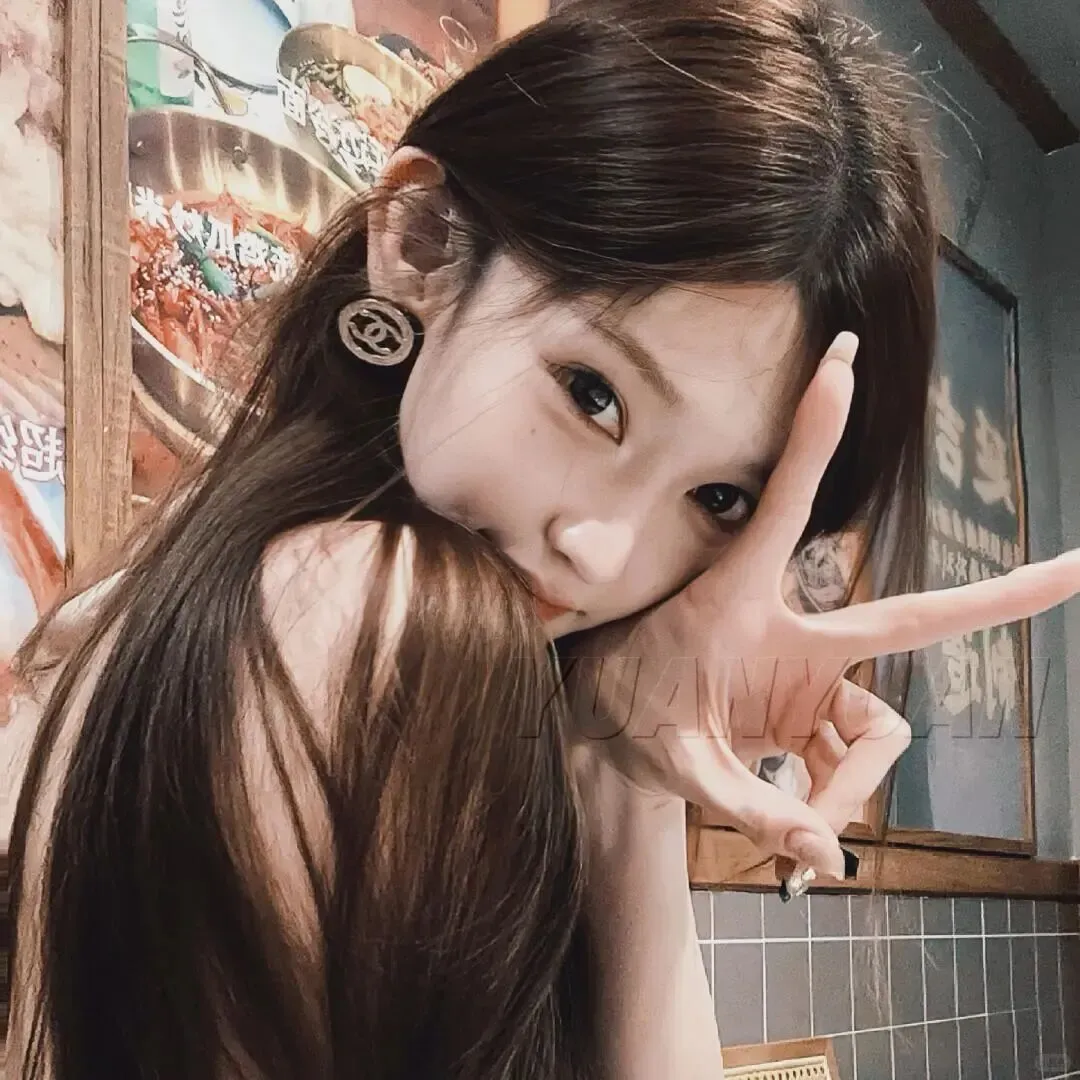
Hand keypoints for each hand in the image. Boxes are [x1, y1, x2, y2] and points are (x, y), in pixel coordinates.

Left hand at [563, 332, 1079, 879]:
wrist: (609, 730)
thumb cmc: (631, 713)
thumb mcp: (678, 761)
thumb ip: (749, 807)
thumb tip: (828, 857)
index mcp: (748, 606)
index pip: (793, 507)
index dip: (820, 437)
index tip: (843, 364)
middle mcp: (797, 635)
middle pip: (911, 622)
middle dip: (998, 595)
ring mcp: (809, 678)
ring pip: (877, 734)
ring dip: (849, 790)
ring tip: (797, 839)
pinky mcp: (809, 714)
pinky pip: (851, 763)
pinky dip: (834, 805)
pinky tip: (797, 844)